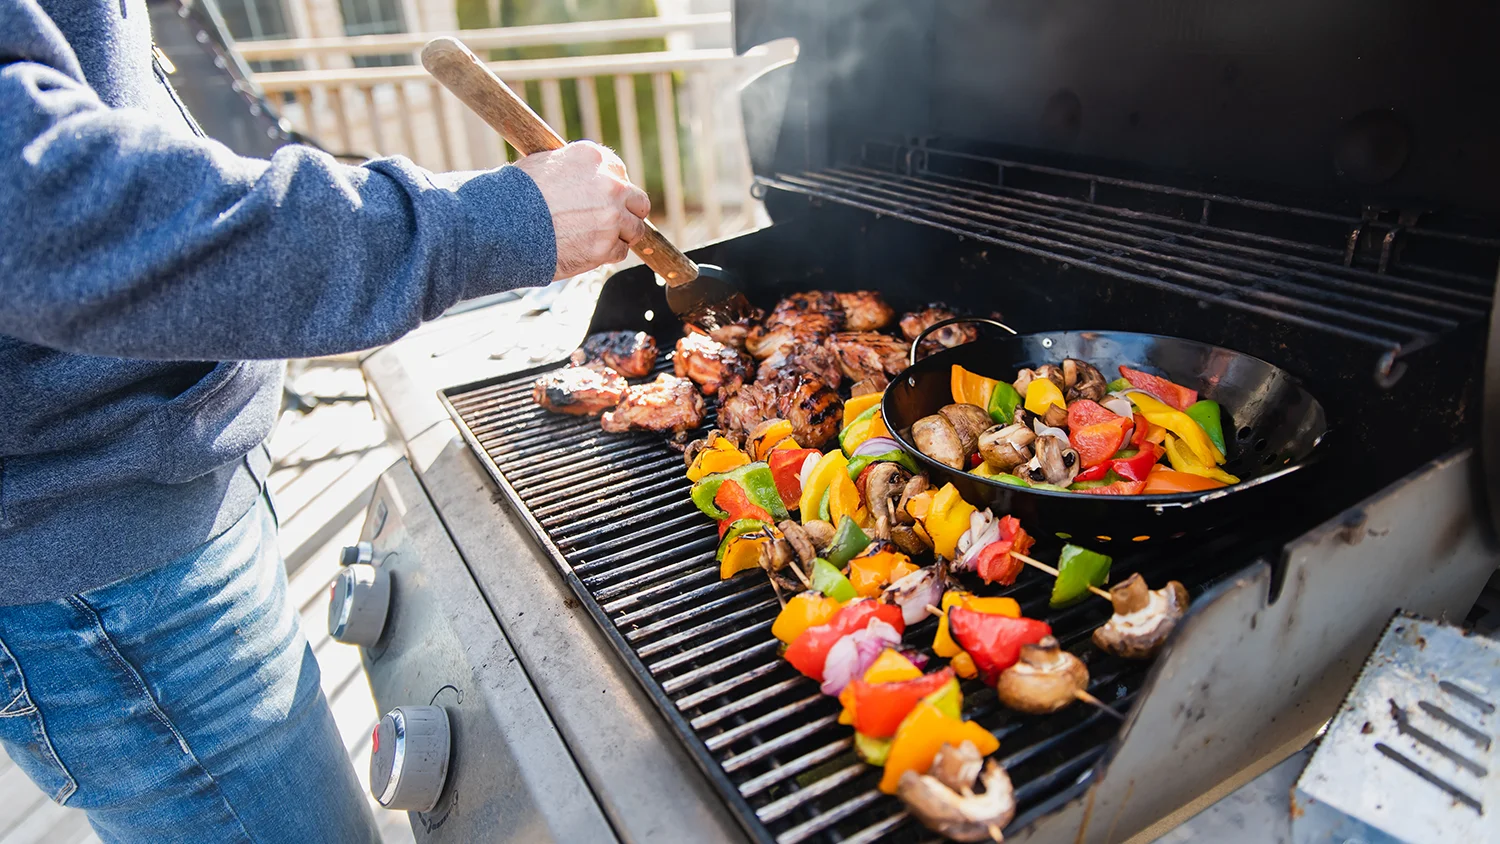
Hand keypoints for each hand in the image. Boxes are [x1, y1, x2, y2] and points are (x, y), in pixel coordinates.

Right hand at [513, 141, 650, 278]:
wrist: (503, 224)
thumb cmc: (516, 194)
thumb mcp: (544, 164)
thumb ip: (573, 170)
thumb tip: (582, 179)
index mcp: (594, 157)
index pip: (619, 172)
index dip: (612, 189)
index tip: (603, 199)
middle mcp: (610, 184)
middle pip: (637, 201)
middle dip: (626, 212)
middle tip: (609, 222)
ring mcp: (611, 216)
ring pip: (634, 229)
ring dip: (618, 236)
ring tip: (593, 239)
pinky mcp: (607, 245)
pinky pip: (620, 252)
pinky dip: (606, 254)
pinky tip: (584, 250)